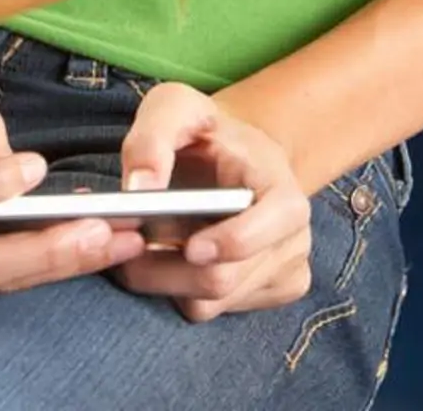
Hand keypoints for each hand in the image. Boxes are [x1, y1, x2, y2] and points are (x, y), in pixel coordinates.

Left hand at [113, 83, 311, 321]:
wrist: (232, 158)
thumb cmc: (203, 134)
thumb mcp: (174, 109)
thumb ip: (152, 139)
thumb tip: (138, 189)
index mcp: (283, 190)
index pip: (272, 227)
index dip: (231, 241)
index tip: (190, 246)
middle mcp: (294, 236)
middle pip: (224, 278)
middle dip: (166, 269)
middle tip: (128, 247)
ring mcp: (285, 270)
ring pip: (211, 303)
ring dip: (165, 280)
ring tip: (148, 244)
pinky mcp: (268, 294)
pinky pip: (210, 313)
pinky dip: (179, 293)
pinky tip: (174, 260)